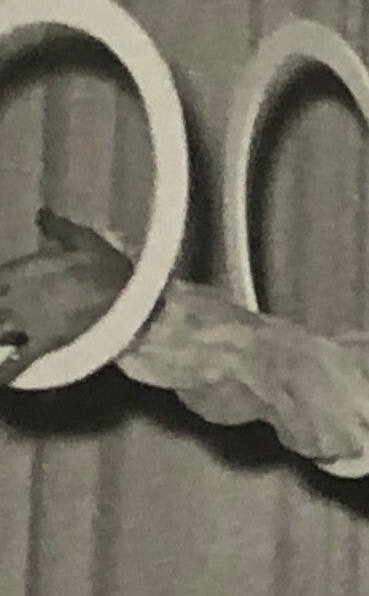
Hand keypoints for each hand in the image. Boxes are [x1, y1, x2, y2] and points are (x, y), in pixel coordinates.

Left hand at [0, 208, 133, 386]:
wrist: (128, 294)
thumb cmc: (107, 265)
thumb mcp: (83, 240)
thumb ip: (57, 228)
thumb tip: (41, 214)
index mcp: (17, 271)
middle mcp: (13, 297)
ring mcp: (26, 323)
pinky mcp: (43, 343)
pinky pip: (17, 362)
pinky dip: (5, 372)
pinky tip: (1, 381)